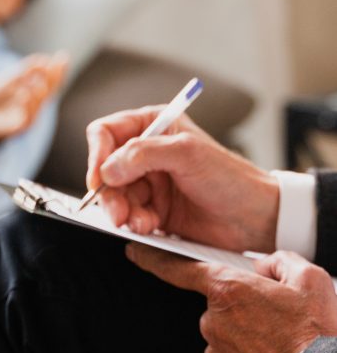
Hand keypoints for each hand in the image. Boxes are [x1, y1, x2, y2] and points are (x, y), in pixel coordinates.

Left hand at [0, 52, 67, 146]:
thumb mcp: (9, 80)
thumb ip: (25, 72)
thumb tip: (42, 60)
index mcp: (35, 92)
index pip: (50, 80)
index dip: (58, 69)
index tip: (63, 56)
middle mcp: (36, 104)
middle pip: (49, 91)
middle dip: (54, 78)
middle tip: (54, 66)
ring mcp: (29, 116)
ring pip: (39, 104)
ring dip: (38, 92)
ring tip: (37, 81)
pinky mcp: (19, 128)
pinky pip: (26, 118)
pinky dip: (26, 106)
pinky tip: (24, 94)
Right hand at [85, 107, 278, 252]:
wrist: (256, 218)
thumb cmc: (230, 177)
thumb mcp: (187, 154)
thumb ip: (144, 153)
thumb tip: (108, 169)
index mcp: (152, 125)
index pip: (106, 133)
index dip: (97, 155)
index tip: (99, 179)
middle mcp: (146, 152)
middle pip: (105, 169)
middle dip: (109, 192)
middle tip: (117, 212)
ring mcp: (149, 182)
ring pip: (115, 196)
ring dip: (122, 211)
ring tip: (140, 222)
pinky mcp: (154, 210)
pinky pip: (129, 216)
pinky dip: (135, 223)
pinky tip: (150, 226)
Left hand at [127, 244, 336, 352]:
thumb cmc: (315, 335)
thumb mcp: (309, 280)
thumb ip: (280, 261)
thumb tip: (264, 268)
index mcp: (227, 289)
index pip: (180, 268)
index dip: (154, 257)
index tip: (134, 250)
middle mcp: (213, 320)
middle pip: (219, 303)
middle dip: (241, 306)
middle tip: (277, 318)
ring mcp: (215, 352)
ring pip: (225, 332)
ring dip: (246, 334)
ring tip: (280, 344)